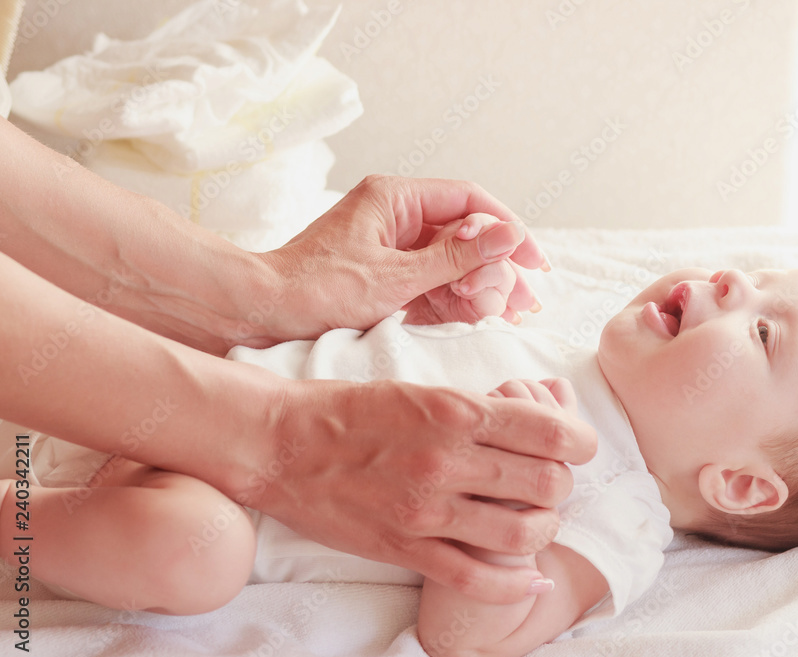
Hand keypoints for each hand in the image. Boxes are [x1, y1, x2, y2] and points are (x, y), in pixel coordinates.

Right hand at [245, 379, 596, 604]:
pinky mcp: (404, 547)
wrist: (280, 443)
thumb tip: (532, 419)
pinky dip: (515, 583)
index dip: (578, 442)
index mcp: (455, 411)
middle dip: (562, 485)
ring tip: (535, 522)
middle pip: (547, 483)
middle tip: (551, 483)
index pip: (550, 431)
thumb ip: (476, 409)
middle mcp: (447, 460)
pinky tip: (531, 577)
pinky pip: (476, 578)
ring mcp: (426, 509)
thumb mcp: (420, 391)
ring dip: (543, 529)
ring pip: (522, 533)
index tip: (575, 447)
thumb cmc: (350, 410)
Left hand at [251, 175, 546, 344]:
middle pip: (465, 233)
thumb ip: (456, 258)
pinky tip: (477, 316)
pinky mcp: (385, 275)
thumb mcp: (395, 277)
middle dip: (497, 267)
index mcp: (395, 197)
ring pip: (452, 261)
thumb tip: (507, 235)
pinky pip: (432, 282)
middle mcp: (396, 216)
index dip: (508, 229)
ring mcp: (391, 246)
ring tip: (503, 314)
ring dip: (479, 287)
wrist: (263, 315)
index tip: (534, 260)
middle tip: (524, 301)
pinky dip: (454, 300)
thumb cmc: (315, 290)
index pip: (469, 200)